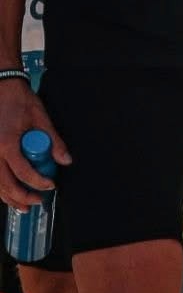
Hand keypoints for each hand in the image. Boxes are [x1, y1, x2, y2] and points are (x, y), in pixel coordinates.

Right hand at [0, 81, 70, 208]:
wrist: (1, 86)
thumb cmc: (18, 99)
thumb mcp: (41, 118)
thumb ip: (54, 141)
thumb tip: (65, 160)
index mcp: (6, 142)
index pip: (22, 172)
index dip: (38, 182)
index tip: (50, 185)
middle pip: (5, 183)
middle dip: (22, 196)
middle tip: (37, 201)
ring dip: (8, 197)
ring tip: (23, 206)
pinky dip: (0, 187)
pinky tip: (9, 195)